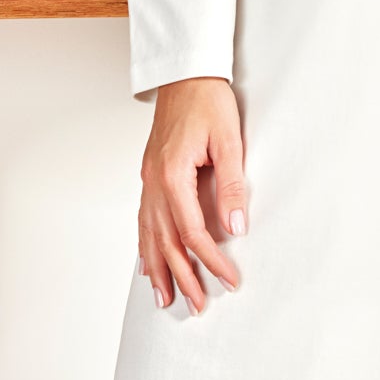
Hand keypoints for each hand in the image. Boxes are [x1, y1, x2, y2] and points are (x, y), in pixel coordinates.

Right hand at [138, 75, 248, 314]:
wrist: (186, 73)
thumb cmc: (208, 100)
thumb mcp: (228, 140)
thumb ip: (231, 186)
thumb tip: (236, 228)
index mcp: (173, 175)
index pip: (193, 232)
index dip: (212, 260)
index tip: (230, 280)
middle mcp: (154, 183)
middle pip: (166, 241)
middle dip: (183, 276)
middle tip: (198, 306)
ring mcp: (148, 180)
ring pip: (149, 235)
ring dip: (158, 269)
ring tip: (165, 298)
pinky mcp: (150, 175)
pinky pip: (143, 219)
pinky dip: (144, 246)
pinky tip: (147, 264)